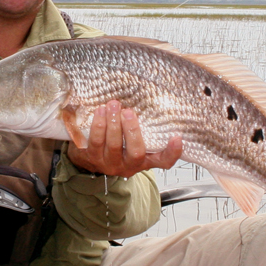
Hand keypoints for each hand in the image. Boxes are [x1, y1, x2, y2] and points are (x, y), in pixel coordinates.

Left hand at [65, 101, 181, 177]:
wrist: (89, 158)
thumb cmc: (116, 143)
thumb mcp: (131, 140)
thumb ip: (142, 128)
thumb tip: (149, 100)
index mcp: (144, 160)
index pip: (163, 161)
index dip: (172, 152)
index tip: (177, 137)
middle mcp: (129, 165)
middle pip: (136, 153)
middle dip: (132, 131)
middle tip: (129, 112)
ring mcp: (111, 163)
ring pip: (114, 145)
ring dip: (113, 124)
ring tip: (112, 106)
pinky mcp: (93, 158)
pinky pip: (96, 141)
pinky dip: (98, 125)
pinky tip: (100, 111)